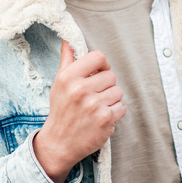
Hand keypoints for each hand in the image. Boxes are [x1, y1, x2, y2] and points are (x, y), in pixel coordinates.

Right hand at [33, 39, 124, 182]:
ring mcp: (94, 105)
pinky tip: (102, 117)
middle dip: (106, 85)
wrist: (59, 143)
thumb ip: (67, 60)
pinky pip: (122, 107)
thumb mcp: (59, 83)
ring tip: (97, 107)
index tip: (99, 72)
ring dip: (111, 99)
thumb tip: (68, 39)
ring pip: (118, 91)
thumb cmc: (61, 110)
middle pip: (111, 75)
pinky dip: (115, 112)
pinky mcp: (106, 119)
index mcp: (68, 77)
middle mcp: (80, 90)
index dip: (102, 64)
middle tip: (94, 96)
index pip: (98, 57)